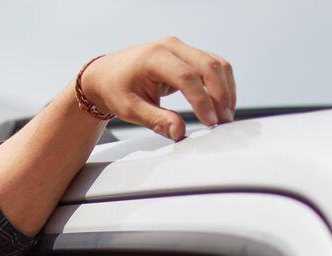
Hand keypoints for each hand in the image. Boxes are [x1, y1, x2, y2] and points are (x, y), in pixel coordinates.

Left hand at [79, 38, 235, 140]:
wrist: (105, 75)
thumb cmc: (114, 90)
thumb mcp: (130, 109)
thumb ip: (156, 120)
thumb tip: (179, 132)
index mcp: (153, 57)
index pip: (187, 77)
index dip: (202, 100)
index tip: (210, 122)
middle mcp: (170, 46)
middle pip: (208, 65)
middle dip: (220, 95)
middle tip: (223, 121)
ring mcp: (179, 48)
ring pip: (215, 63)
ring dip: (225, 89)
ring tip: (225, 115)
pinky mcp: (186, 54)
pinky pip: (211, 64)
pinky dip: (221, 84)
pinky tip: (221, 104)